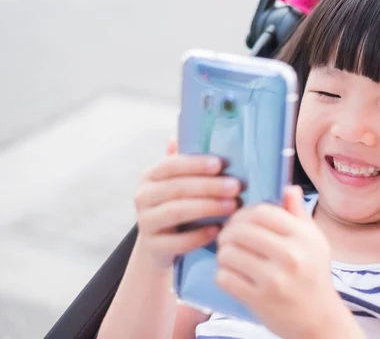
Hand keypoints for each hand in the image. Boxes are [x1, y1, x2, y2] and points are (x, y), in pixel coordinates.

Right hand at [133, 139, 241, 269]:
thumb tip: (199, 134)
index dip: (195, 164)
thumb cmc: (179, 207)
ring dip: (207, 207)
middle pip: (177, 188)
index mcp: (151, 176)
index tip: (220, 163)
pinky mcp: (153, 246)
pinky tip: (217, 231)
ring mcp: (145, 222)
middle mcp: (143, 197)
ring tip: (232, 206)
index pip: (171, 165)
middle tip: (236, 186)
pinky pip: (176, 241)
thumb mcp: (181, 184)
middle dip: (209, 186)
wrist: (160, 247)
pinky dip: (198, 236)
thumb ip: (189, 164)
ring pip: (176, 212)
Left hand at [215, 186, 353, 338]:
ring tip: (230, 257)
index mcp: (303, 236)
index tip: (241, 221)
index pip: (262, 212)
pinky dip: (223, 275)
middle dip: (228, 233)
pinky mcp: (259, 300)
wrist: (319, 319)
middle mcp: (291, 255)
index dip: (244, 214)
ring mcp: (274, 279)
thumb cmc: (314, 275)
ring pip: (228, 253)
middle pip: (241, 231)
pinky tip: (232, 275)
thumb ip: (299, 214)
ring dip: (223, 254)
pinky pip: (225, 277)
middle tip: (228, 239)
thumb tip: (289, 188)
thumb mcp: (314, 240)